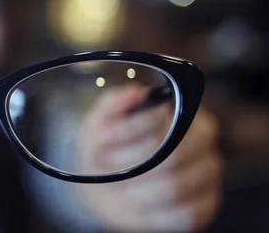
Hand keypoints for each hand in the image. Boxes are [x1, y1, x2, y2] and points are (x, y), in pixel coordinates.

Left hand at [77, 84, 221, 231]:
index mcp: (182, 112)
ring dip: (139, 190)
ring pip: (177, 187)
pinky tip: (140, 202)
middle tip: (111, 164)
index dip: (129, 131)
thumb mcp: (100, 123)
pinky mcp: (205, 206)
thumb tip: (134, 93)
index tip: (103, 139)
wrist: (105, 185)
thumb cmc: (108, 148)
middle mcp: (203, 142)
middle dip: (132, 164)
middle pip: (175, 155)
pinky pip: (184, 215)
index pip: (164, 120)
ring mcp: (207, 176)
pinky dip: (153, 212)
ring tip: (125, 186)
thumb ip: (113, 104)